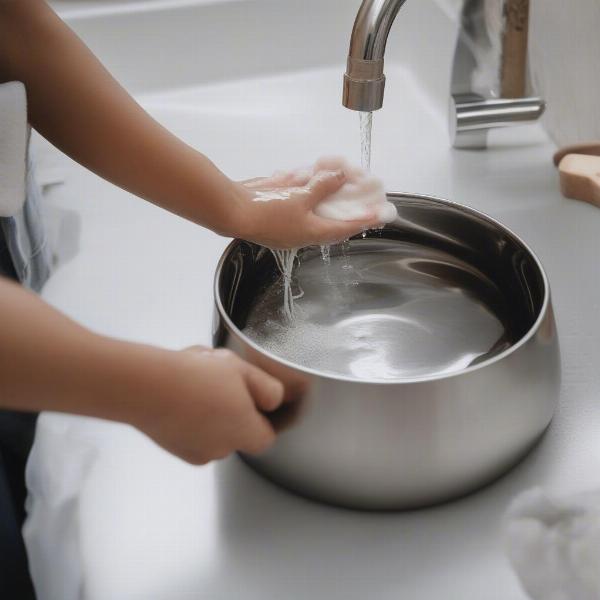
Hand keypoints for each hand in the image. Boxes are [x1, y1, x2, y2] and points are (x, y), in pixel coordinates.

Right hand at [134, 347, 283, 464]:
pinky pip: (192, 434)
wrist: (144, 385)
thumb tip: (275, 400)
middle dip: (235, 410)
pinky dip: (191, 419)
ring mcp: (195, 452)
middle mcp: (221, 448)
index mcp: (243, 431)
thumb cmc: (191, 376)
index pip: (266, 436)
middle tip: (223, 382)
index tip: (257, 399)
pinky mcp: (173, 448)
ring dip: (212, 412)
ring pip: (214, 432)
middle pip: (239, 433)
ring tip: (199, 383)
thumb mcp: (241, 369)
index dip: (264, 417)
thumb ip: (267, 387)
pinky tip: (182, 394)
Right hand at [234, 169, 381, 248]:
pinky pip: (297, 201)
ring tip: (338, 181)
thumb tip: (340, 177)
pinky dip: (303, 189)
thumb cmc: (267, 211)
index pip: (345, 229)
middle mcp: (303, 231)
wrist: (233, 211)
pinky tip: (305, 175)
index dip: (363, 221)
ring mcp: (290, 223)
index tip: (379, 216)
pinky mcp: (278, 212)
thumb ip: (323, 187)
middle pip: (332, 221)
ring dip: (325, 195)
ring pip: (314, 209)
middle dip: (346, 209)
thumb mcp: (301, 197)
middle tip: (363, 199)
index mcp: (312, 233)